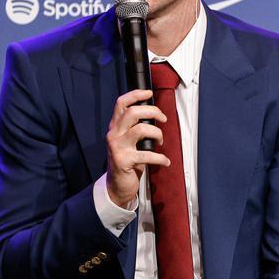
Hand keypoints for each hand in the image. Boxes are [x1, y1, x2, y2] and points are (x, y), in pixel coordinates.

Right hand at [106, 89, 168, 207]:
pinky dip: (161, 158)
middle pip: (133, 112)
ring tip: (161, 142)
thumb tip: (154, 115)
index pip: (121, 104)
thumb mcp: (127, 141)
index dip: (135, 94)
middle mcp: (114, 134)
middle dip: (153, 112)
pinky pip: (148, 155)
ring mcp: (117, 147)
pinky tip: (165, 162)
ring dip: (158, 134)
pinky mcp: (124, 160)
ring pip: (141, 129)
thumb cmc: (127, 160)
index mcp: (115, 127)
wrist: (117, 185)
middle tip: (163, 119)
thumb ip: (135, 128)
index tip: (149, 93)